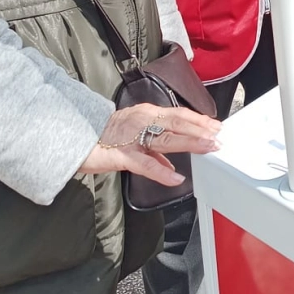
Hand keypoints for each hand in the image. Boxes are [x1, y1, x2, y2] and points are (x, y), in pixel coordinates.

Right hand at [78, 103, 221, 186]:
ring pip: (167, 139)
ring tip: (208, 147)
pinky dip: (162, 172)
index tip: (216, 126)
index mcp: (147, 115)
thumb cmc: (103, 137)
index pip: (178, 115)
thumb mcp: (132, 139)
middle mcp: (143, 121)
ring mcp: (133, 137)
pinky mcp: (122, 154)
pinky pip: (146, 164)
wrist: (74, 137)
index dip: (198, 120)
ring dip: (190, 143)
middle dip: (201, 130)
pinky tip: (176, 178)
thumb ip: (153, 154)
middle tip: (219, 136)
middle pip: (178, 123)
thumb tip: (171, 168)